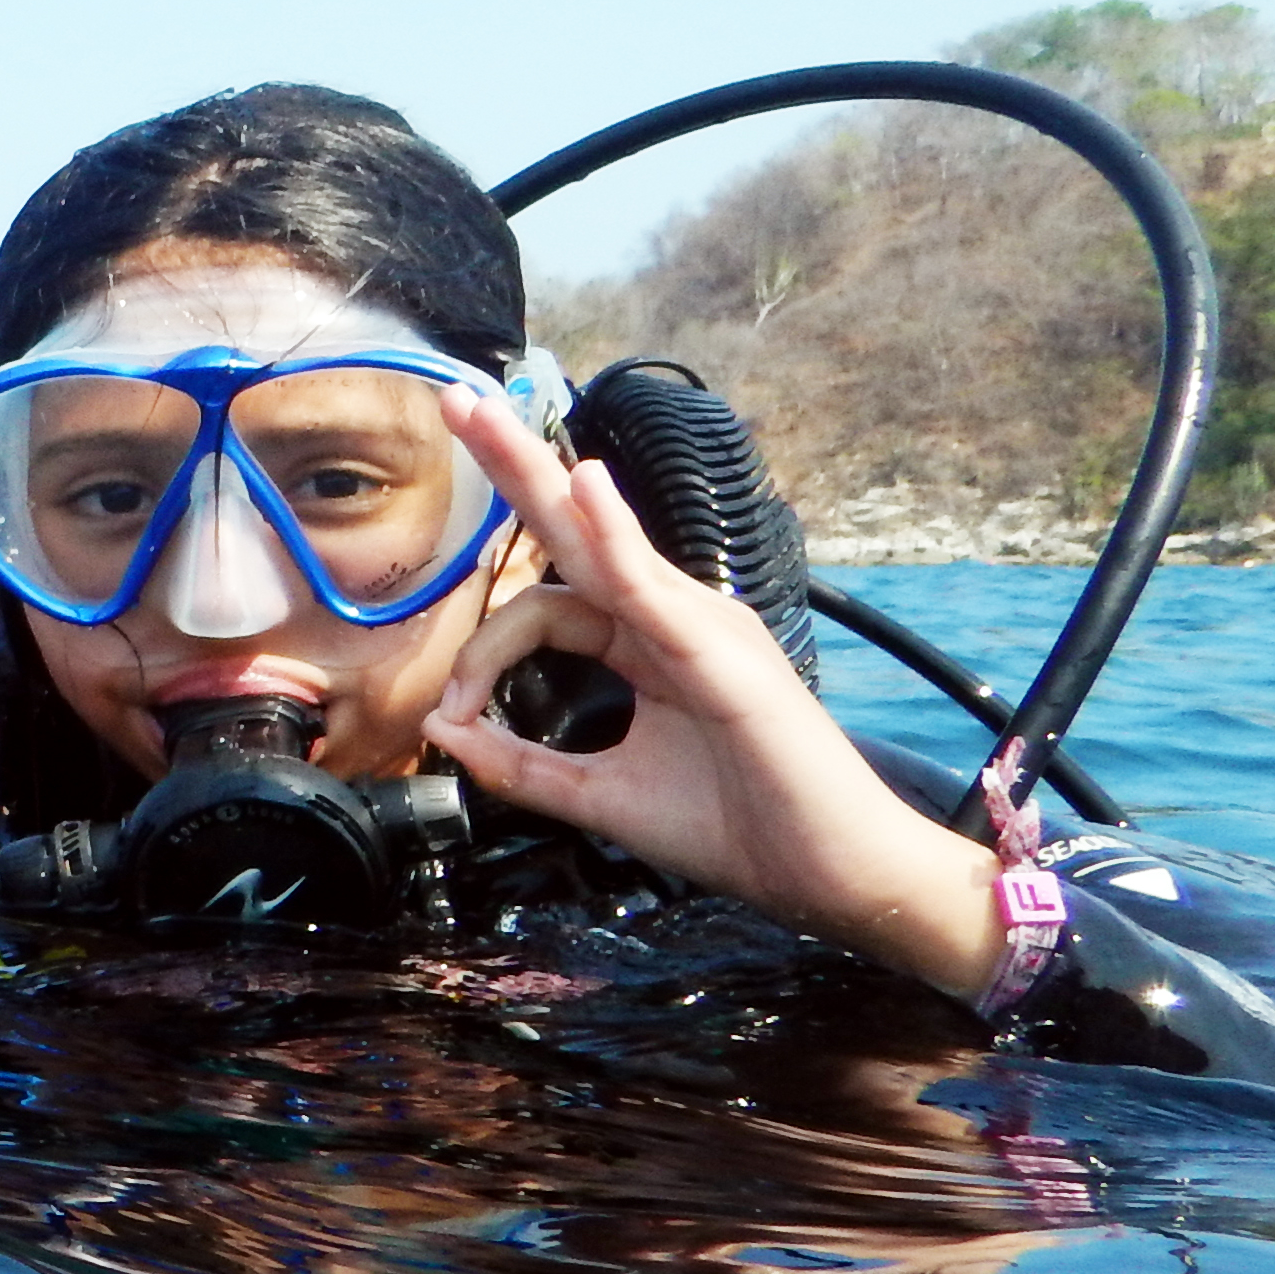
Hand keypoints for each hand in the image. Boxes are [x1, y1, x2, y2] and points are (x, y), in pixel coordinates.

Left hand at [420, 388, 1004, 1000]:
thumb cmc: (740, 828)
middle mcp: (673, 619)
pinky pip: (651, 585)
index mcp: (646, 644)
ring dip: (536, 474)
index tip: (451, 715)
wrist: (832, 872)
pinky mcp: (721, 652)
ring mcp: (701, 626)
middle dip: (513, 465)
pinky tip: (579, 484)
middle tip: (456, 401)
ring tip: (480, 414)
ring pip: (603, 537)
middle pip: (576, 529)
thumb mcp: (600, 800)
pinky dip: (615, 533)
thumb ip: (522, 766)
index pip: (542, 612)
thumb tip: (442, 729)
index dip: (479, 656)